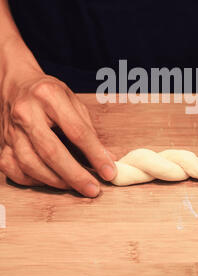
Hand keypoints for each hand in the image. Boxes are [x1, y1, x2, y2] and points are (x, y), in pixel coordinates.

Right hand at [0, 69, 116, 196]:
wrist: (15, 85)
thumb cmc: (47, 94)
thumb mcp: (72, 102)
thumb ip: (89, 130)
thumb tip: (107, 158)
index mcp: (48, 96)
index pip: (76, 130)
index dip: (95, 154)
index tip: (109, 171)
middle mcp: (26, 113)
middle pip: (51, 151)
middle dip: (75, 175)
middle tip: (93, 189)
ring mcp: (11, 130)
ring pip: (30, 164)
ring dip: (56, 181)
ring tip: (75, 186)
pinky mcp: (2, 145)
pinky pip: (14, 170)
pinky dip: (34, 180)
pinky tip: (50, 180)